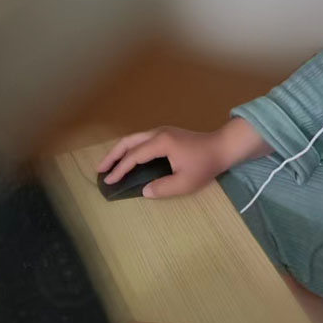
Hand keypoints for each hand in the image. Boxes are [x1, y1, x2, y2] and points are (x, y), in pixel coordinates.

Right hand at [97, 119, 270, 198]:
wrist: (222, 147)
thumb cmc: (205, 165)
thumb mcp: (185, 182)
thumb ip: (162, 188)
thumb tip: (144, 190)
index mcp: (161, 142)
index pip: (134, 156)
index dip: (119, 169)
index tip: (108, 181)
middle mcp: (158, 133)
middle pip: (128, 141)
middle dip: (112, 155)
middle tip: (100, 170)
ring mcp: (162, 131)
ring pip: (134, 138)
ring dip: (120, 151)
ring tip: (109, 164)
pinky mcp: (167, 134)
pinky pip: (142, 140)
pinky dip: (130, 149)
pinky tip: (128, 159)